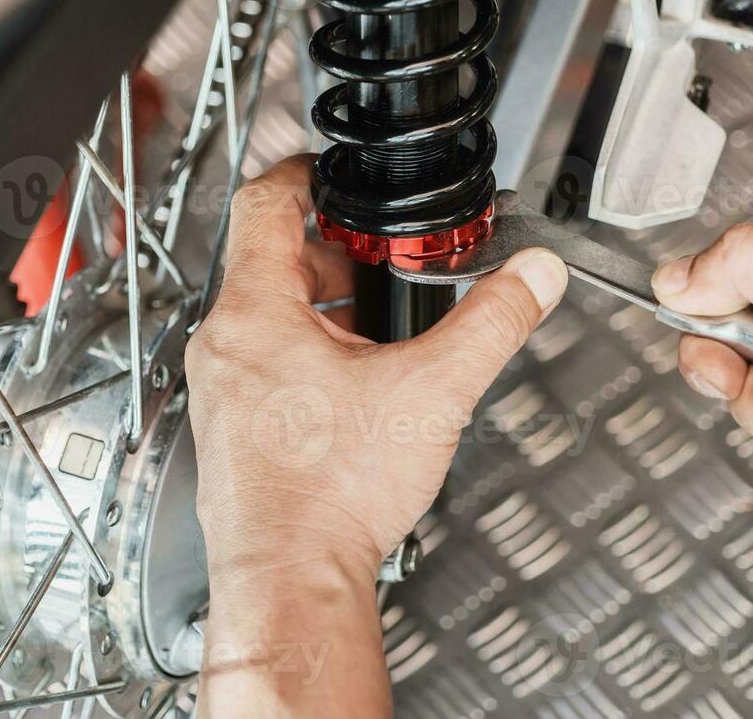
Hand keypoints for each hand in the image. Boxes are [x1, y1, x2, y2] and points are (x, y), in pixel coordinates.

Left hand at [186, 155, 566, 715]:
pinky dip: (306, 352)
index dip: (303, 174)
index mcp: (255, 314)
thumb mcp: (433, 391)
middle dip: (331, 251)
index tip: (330, 171)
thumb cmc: (331, 497)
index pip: (262, 205)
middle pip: (268, 260)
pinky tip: (355, 385)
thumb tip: (531, 278)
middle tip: (377, 256)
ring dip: (321, 305)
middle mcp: (224, 346)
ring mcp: (221, 391)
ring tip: (377, 323)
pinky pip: (263, 363)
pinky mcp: (232, 429)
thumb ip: (491, 322)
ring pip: (266, 315)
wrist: (292, 582)